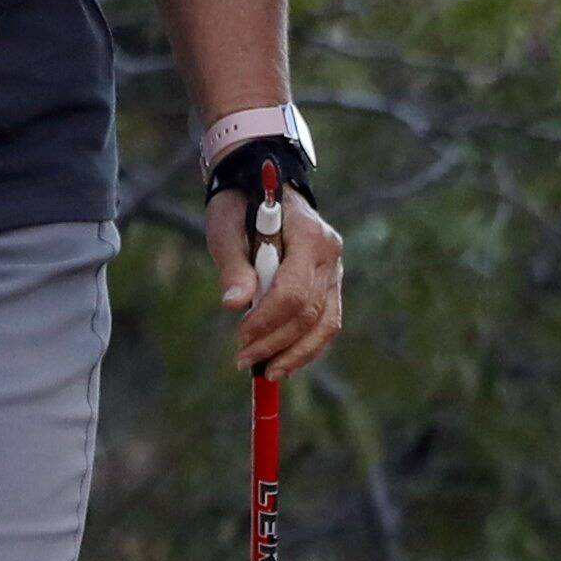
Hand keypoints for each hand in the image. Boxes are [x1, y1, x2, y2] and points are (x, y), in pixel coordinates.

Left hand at [203, 182, 347, 380]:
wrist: (262, 188)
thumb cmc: (240, 207)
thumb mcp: (225, 228)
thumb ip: (233, 265)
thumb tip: (235, 305)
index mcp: (310, 235)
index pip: (294, 291)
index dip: (267, 321)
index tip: (239, 337)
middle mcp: (331, 255)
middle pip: (310, 313)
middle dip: (276, 342)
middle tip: (241, 360)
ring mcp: (335, 272)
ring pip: (325, 325)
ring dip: (294, 354)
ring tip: (264, 372)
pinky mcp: (330, 286)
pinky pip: (325, 324)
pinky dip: (305, 348)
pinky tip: (281, 362)